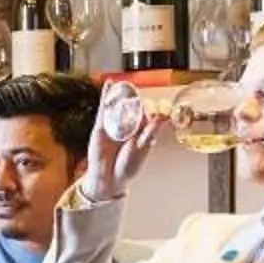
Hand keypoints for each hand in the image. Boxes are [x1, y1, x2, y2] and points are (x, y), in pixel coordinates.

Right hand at [82, 81, 159, 202]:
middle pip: (132, 106)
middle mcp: (129, 126)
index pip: (147, 113)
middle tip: (138, 95)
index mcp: (142, 130)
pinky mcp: (101, 126)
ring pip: (119, 105)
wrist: (109, 178)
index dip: (150, 108)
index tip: (154, 109)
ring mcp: (114, 125)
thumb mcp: (143, 148)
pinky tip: (110, 84)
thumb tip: (161, 117)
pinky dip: (106, 95)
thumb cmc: (127, 166)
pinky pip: (104, 108)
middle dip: (136, 99)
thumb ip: (151, 132)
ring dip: (121, 92)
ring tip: (125, 84)